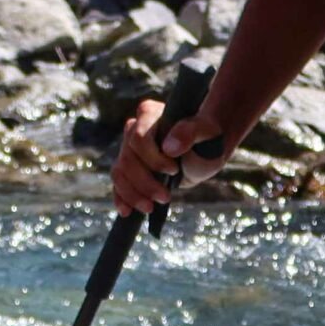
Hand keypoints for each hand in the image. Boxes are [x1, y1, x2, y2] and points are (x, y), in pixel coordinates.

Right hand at [111, 97, 226, 214]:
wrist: (204, 154)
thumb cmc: (207, 138)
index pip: (138, 138)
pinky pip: (118, 183)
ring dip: (133, 194)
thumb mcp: (206, 133)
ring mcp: (129, 150)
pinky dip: (121, 198)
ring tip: (151, 207)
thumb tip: (169, 147)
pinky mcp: (129, 168)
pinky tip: (127, 211)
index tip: (174, 170)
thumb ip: (190, 132)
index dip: (152, 158)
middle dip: (144, 182)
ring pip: (120, 172)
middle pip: (127, 159)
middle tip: (165, 197)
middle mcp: (133, 129)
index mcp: (149, 114)